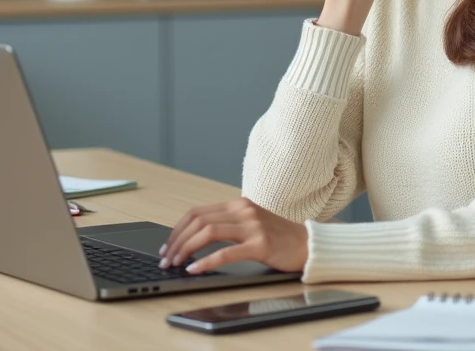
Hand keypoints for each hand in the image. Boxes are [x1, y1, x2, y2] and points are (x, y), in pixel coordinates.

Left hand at [159, 197, 307, 274]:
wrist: (307, 244)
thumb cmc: (278, 237)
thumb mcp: (250, 223)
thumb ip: (227, 224)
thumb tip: (195, 238)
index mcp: (238, 205)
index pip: (197, 212)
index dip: (177, 229)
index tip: (167, 245)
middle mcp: (243, 211)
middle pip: (198, 221)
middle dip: (176, 240)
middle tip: (166, 258)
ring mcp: (252, 226)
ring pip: (208, 232)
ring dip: (186, 249)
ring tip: (176, 263)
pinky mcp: (260, 245)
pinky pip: (226, 252)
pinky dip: (206, 261)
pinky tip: (195, 269)